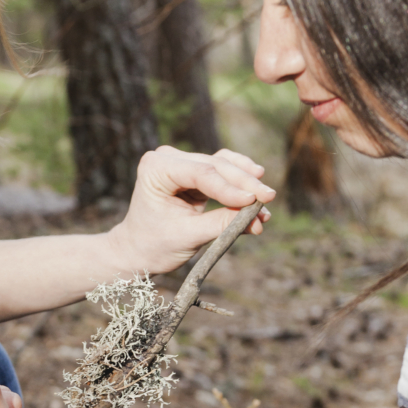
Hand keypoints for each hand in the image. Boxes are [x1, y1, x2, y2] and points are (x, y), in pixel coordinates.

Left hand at [108, 146, 274, 274]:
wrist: (138, 250)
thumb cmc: (154, 244)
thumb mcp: (188, 236)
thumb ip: (221, 224)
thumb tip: (257, 217)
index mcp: (156, 168)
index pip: (201, 173)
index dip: (230, 188)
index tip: (253, 202)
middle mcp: (169, 158)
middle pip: (216, 166)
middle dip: (245, 184)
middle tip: (269, 199)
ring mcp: (182, 162)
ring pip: (224, 166)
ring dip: (247, 183)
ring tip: (267, 201)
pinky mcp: (195, 172)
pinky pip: (224, 171)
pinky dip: (241, 182)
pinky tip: (257, 191)